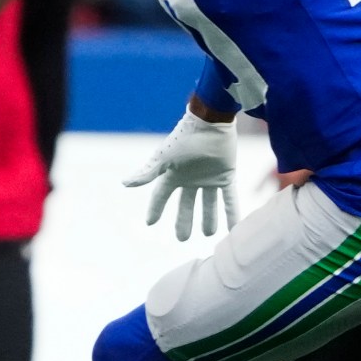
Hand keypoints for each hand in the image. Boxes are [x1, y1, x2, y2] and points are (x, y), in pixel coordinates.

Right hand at [124, 112, 239, 239]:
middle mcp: (191, 178)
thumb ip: (148, 172)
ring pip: (208, 204)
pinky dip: (232, 213)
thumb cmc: (185, 138)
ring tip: (208, 234)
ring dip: (209, 219)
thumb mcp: (164, 157)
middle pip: (186, 204)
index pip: (161, 196)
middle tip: (182, 239)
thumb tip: (125, 183)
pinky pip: (229, 198)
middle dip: (184, 221)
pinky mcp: (226, 175)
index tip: (150, 222)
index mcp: (174, 174)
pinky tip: (235, 228)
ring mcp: (209, 178)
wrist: (211, 121)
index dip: (155, 209)